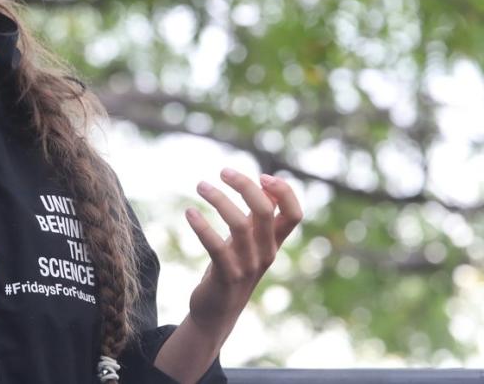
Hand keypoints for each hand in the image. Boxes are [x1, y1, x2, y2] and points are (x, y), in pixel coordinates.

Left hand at [183, 170, 301, 338]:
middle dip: (245, 186)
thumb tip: (265, 184)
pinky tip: (190, 213)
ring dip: (219, 200)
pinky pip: (216, 247)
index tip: (263, 176)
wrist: (218, 312)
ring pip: (239, 225)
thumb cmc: (234, 267)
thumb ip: (258, 216)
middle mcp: (266, 253)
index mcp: (274, 242)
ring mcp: (248, 266)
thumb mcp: (250, 241)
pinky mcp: (226, 276)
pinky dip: (202, 226)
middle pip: (265, 212)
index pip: (294, 214)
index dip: (284, 192)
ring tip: (201, 186)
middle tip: (223, 171)